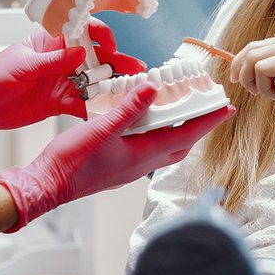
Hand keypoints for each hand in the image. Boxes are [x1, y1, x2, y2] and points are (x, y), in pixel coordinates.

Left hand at [0, 19, 146, 135]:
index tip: (110, 46)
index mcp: (49, 41)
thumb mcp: (21, 67)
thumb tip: (80, 52)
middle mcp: (60, 60)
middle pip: (94, 58)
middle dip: (116, 62)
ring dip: (112, 85)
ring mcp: (61, 81)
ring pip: (93, 81)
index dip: (100, 35)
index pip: (81, 31)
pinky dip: (96, 107)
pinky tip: (111, 111)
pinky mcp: (58, 103)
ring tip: (133, 91)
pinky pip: (82, 103)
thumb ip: (52, 61)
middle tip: (137, 70)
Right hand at [0, 83, 235, 230]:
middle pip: (180, 143)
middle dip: (198, 126)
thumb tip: (153, 89)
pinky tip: (147, 122)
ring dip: (177, 129)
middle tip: (210, 107)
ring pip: (164, 147)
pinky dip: (157, 133)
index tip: (227, 109)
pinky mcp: (118, 166)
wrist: (46, 185)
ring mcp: (130, 167)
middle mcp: (141, 164)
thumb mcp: (101, 129)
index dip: (208, 121)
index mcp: (143, 155)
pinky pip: (147, 148)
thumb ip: (129, 109)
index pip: (186, 135)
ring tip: (183, 110)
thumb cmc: (71, 161)